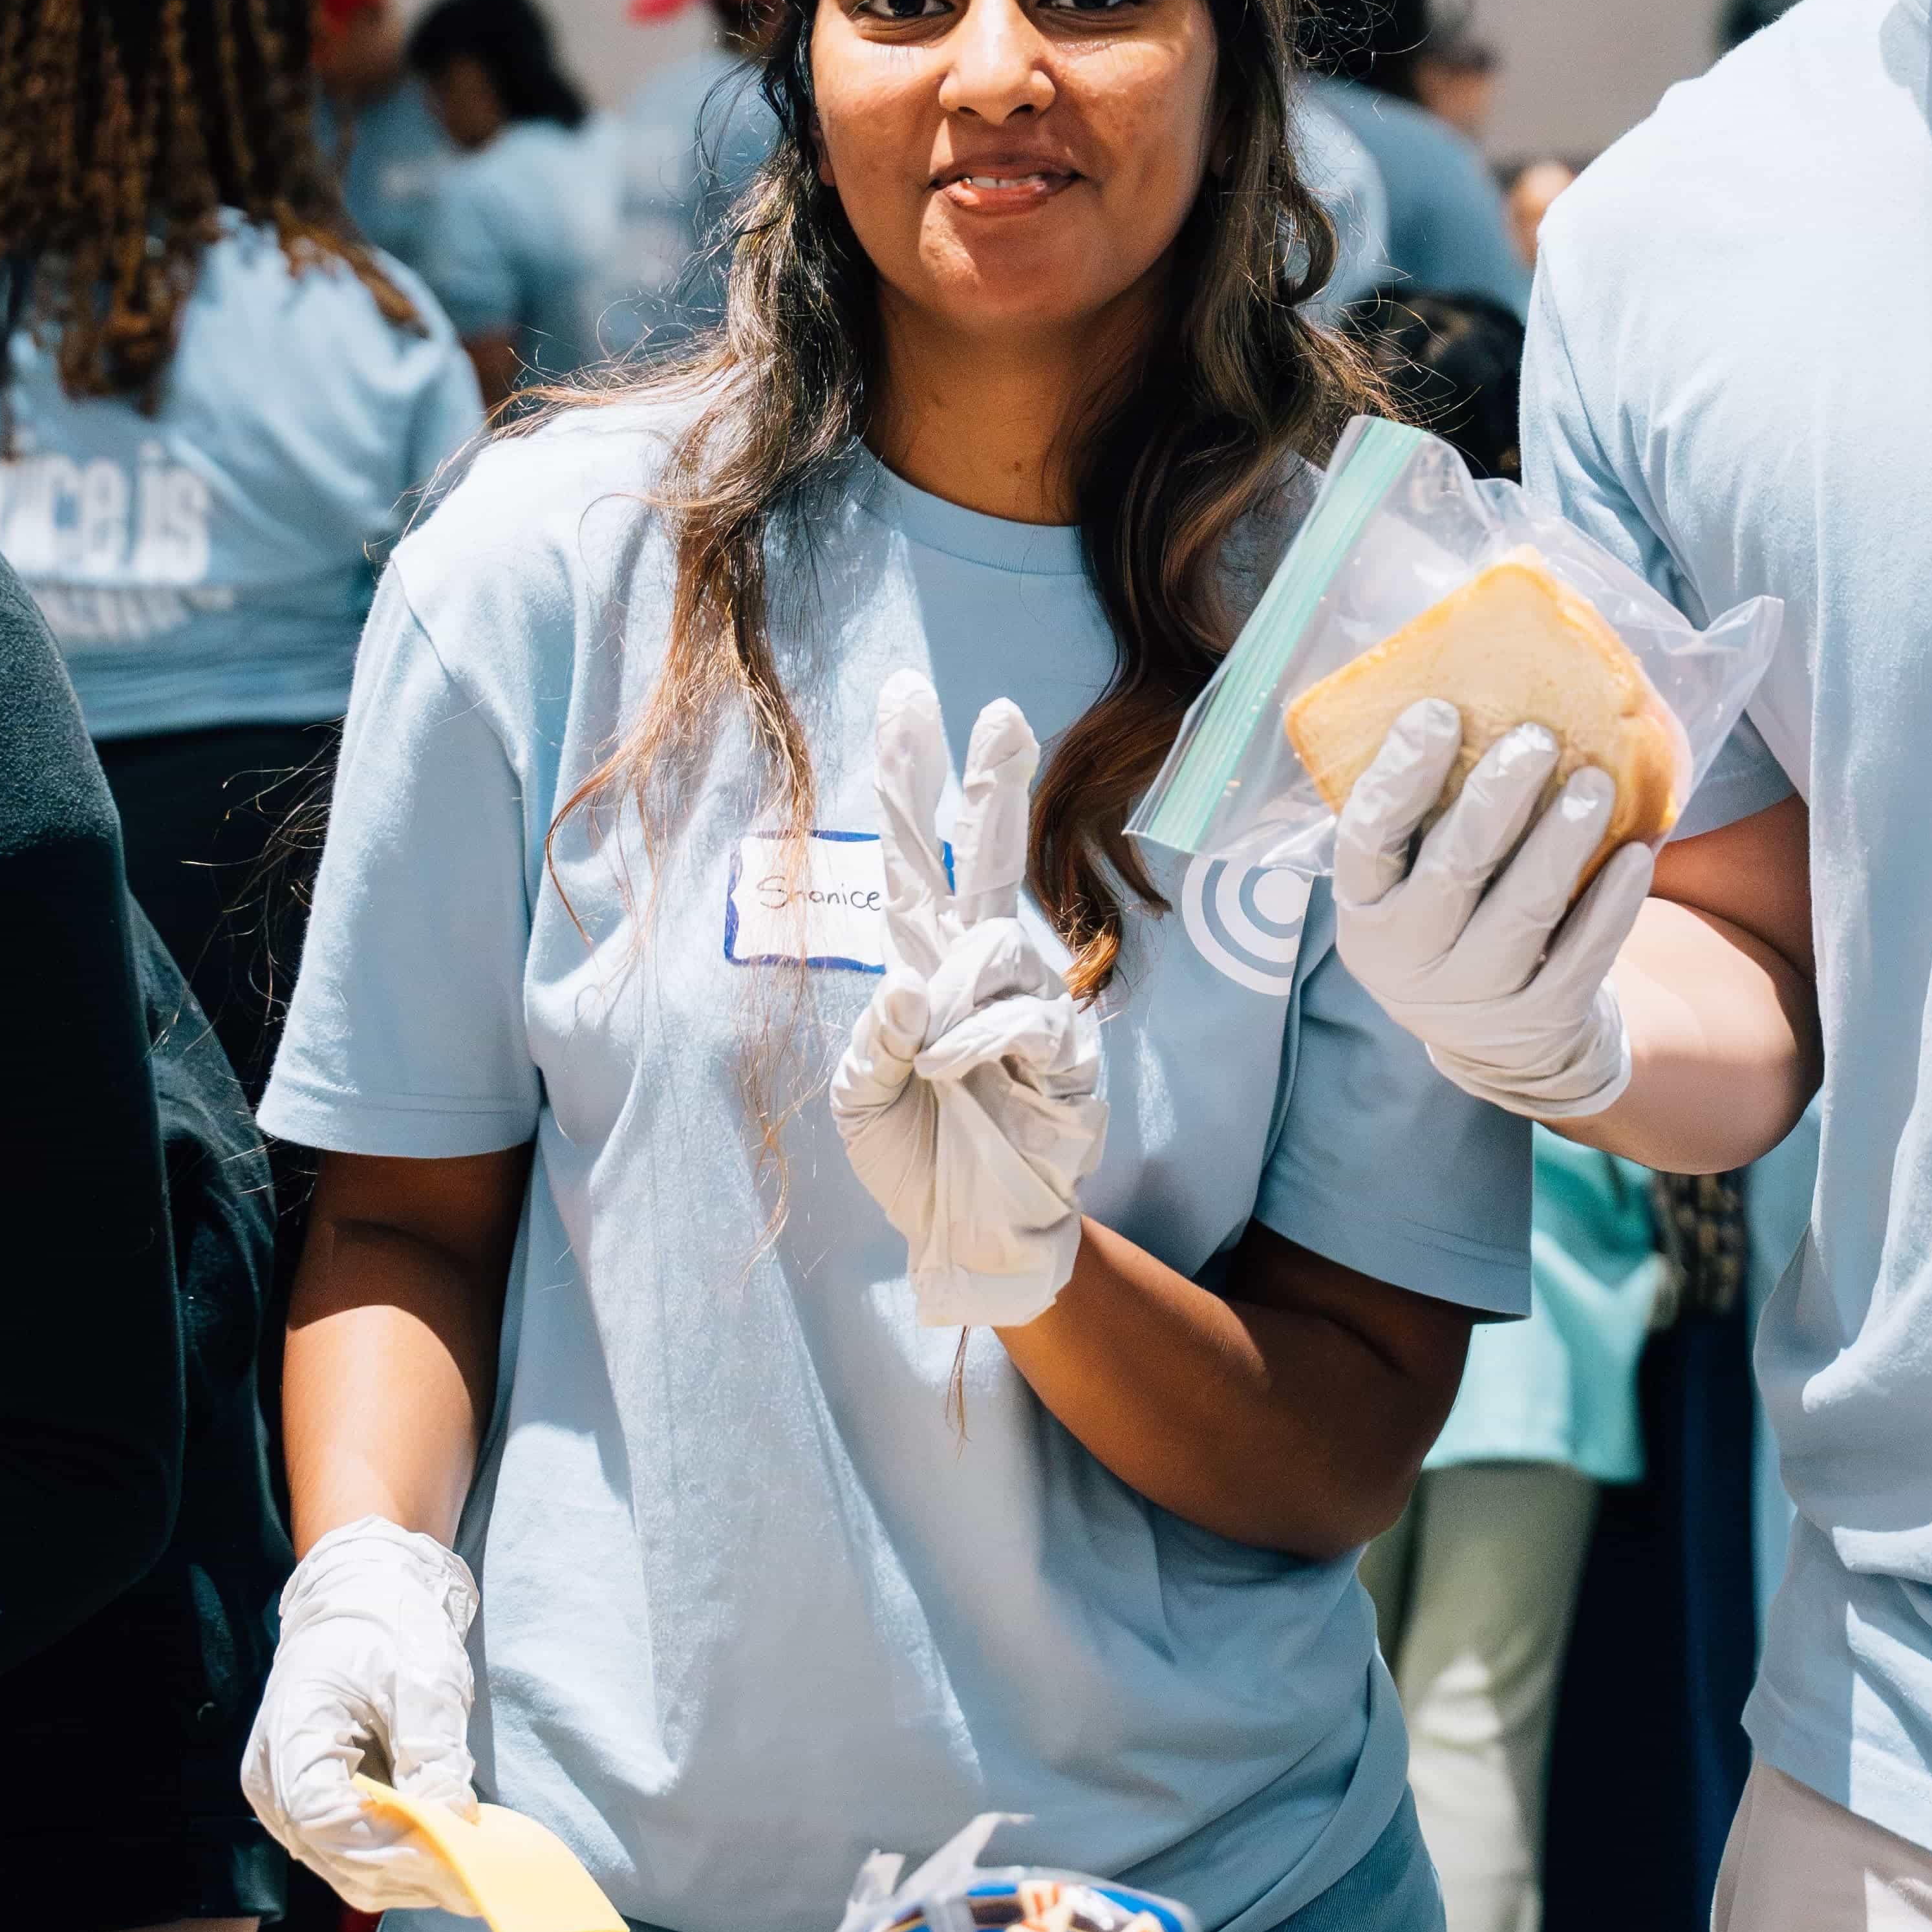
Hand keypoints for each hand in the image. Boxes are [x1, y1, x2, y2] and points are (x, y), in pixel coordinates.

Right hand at [244, 1523, 481, 1908]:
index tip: (452, 1850)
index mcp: (290, 1732)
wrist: (362, 1601)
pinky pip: (354, 1852)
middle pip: (336, 1855)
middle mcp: (273, 1778)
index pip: (323, 1818)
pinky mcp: (312, 1808)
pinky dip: (401, 1859)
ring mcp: (286, 1799)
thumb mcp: (424, 1678)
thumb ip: (433, 1752)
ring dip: (409, 1874)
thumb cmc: (389, 1626)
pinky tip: (448, 1850)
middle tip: (480, 1876)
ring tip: (474, 1868)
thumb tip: (455, 1822)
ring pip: (346, 1867)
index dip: (387, 1846)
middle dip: (409, 1871)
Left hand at [831, 678, 1108, 1332]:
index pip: (917, 857)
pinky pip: (1020, 1017)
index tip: (912, 697)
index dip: (913, 779)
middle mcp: (983, 969)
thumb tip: (908, 986)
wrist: (968, 1234)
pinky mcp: (1070, 1053)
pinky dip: (977, 1046)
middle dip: (991, 783)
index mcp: (926, 964)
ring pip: (992, 949)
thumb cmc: (917, 1157)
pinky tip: (961, 1077)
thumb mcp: (861, 1100)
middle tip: (1000, 709)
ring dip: (951, 1005)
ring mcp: (1033, 1004)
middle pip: (988, 855)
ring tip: (940, 1071)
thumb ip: (875, 1041)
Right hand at [1329, 699, 1652, 1117]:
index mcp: (1366, 910)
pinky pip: (1584, 953)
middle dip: (1497, 799)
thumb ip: (1425, 817)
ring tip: (1596, 782)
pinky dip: (1612, 902)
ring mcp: (1477, 994)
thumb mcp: (1412, 883)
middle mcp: (1411, 959)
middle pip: (1454, 870)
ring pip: (1524, 911)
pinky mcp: (1542, 1015)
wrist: (1496, 1042)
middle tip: (1538, 738)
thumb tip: (1469, 694)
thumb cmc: (1451, 922)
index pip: (1368, 838)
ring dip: (1562, 840)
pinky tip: (1637, 853)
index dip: (1400, 775)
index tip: (1437, 712)